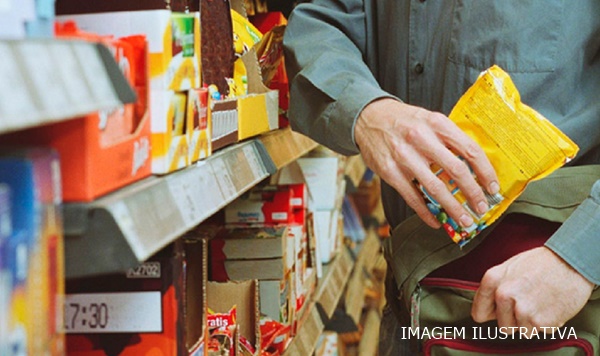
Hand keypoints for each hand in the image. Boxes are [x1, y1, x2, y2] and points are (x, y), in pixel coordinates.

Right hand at [354, 98, 498, 227]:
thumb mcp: (429, 119)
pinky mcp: (390, 172)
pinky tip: (435, 220)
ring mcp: (404, 157)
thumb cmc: (403, 120)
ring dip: (453, 208)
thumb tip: (474, 166)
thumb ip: (448, 138)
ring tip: (463, 220)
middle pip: (456, 171)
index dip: (485, 172)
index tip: (493, 187)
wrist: (368, 118)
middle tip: (482, 208)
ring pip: (436, 188)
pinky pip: (412, 197)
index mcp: (437, 123)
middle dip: (473, 194)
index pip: (470, 150)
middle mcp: (421, 139)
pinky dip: (425, 213)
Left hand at [472, 246, 593, 332]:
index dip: (490, 314)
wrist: (571, 262)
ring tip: (540, 303)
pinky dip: (546, 324)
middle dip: (515, 319)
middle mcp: (503, 295)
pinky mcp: (540, 321)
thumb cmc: (542, 262)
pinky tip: (549, 307)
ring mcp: (521, 309)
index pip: (478, 312)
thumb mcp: (510, 266)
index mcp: (492, 279)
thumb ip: (495, 287)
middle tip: (528, 304)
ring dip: (531, 322)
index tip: (496, 313)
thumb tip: (486, 306)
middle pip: (503, 326)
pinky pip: (538, 332)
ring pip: (521, 330)